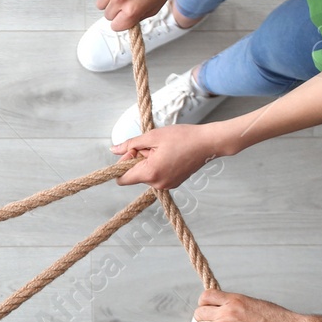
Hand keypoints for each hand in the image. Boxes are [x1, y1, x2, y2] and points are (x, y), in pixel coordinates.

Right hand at [90, 0, 203, 31]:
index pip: (115, 26)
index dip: (122, 21)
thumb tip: (123, 21)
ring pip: (100, 3)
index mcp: (132, 11)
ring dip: (108, 0)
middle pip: (108, 15)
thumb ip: (136, 18)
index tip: (126, 15)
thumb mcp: (154, 8)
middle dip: (116, 10)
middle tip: (127, 1)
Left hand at [113, 123, 227, 189]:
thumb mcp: (152, 136)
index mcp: (150, 173)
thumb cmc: (183, 137)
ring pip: (146, 174)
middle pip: (134, 175)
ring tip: (164, 149)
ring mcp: (167, 185)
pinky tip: (169, 154)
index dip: (123, 164)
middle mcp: (157, 184)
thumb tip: (113, 150)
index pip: (122, 179)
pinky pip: (157, 175)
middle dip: (138, 159)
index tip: (134, 150)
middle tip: (152, 146)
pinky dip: (158, 165)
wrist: (209, 143)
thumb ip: (130, 144)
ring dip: (148, 161)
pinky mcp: (173, 183)